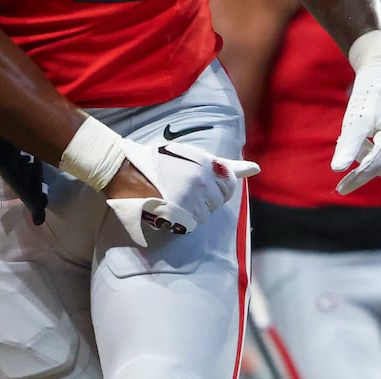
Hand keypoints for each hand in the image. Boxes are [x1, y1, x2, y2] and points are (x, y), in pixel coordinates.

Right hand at [102, 140, 257, 244]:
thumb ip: (225, 166)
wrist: (124, 168)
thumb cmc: (160, 160)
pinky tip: (167, 207)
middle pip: (217, 203)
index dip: (215, 188)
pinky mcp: (176, 214)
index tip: (198, 182)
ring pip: (204, 216)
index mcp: (206, 165)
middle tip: (181, 188)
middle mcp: (201, 182)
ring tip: (172, 196)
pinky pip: (190, 225)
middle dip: (204, 200)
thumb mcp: (192, 156)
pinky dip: (181, 221)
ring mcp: (188, 198)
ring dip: (191, 211)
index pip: (229, 186)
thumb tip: (256, 168)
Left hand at [331, 54, 380, 193]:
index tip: (340, 189)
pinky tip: (377, 135)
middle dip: (365, 159)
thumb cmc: (369, 94)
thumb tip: (337, 169)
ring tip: (366, 134)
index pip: (377, 165)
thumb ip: (348, 145)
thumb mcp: (355, 119)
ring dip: (374, 157)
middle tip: (351, 138)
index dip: (357, 178)